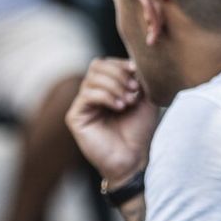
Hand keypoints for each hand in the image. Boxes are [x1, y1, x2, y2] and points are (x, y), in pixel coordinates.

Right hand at [65, 57, 156, 186]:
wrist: (134, 159)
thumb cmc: (139, 132)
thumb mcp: (145, 100)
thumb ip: (138, 79)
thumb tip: (133, 61)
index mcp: (106, 88)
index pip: (106, 63)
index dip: (121, 64)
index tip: (138, 73)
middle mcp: (91, 95)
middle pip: (96, 65)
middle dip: (118, 74)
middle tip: (134, 90)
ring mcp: (82, 105)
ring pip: (92, 79)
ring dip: (114, 86)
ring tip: (128, 102)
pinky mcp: (75, 117)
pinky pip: (87, 95)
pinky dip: (106, 97)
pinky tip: (119, 108)